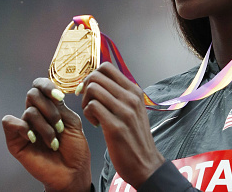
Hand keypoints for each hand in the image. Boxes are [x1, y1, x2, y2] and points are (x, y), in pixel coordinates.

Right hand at [2, 78, 91, 191]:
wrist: (72, 172)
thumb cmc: (75, 148)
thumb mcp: (72, 121)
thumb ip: (59, 105)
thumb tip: (49, 93)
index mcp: (49, 107)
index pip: (40, 85)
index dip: (47, 86)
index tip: (59, 97)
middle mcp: (35, 114)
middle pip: (33, 93)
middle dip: (50, 109)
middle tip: (60, 126)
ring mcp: (25, 127)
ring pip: (29, 111)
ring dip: (45, 126)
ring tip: (54, 141)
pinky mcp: (15, 141)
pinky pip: (10, 123)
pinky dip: (23, 128)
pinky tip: (34, 139)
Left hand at [80, 62, 165, 188]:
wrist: (146, 164)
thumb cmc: (135, 137)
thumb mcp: (134, 110)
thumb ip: (121, 95)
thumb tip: (100, 81)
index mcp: (134, 91)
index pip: (107, 67)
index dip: (92, 76)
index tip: (90, 90)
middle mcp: (131, 97)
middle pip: (96, 76)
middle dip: (85, 88)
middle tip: (88, 103)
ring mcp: (125, 111)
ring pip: (93, 89)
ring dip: (85, 102)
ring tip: (92, 115)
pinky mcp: (115, 126)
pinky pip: (92, 107)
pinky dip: (87, 114)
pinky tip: (95, 124)